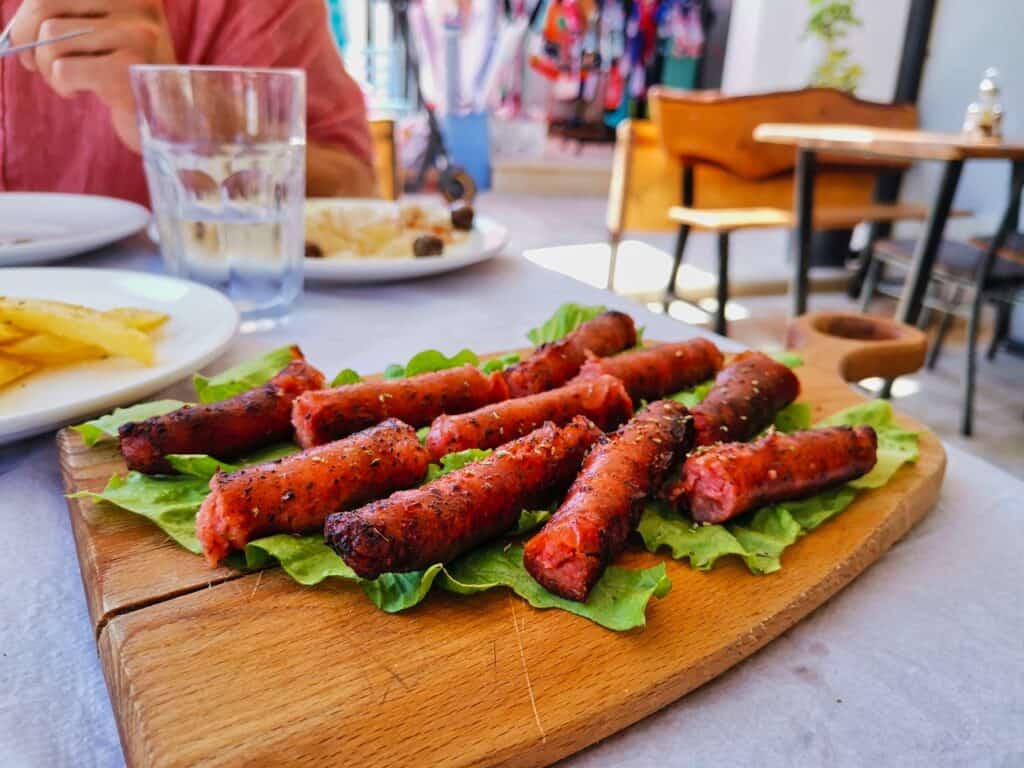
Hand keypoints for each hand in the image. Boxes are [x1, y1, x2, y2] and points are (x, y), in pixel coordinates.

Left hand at [9, 0, 176, 150]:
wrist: (168, 120)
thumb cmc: (127, 74)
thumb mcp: (104, 31)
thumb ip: (71, 14)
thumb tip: (19, 25)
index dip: (27, 16)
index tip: (26, 38)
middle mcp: (138, 4)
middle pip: (45, 8)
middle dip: (29, 42)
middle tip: (36, 65)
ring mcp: (136, 36)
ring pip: (50, 40)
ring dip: (49, 69)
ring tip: (71, 82)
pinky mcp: (126, 69)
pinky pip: (63, 70)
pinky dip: (62, 86)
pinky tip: (81, 92)